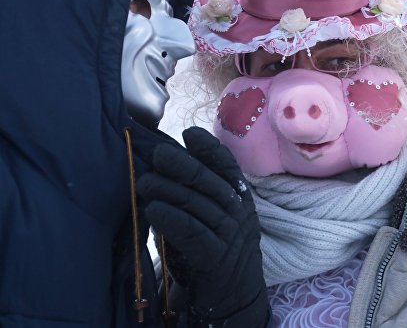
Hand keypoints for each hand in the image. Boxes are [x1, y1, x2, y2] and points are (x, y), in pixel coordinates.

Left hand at [136, 127, 267, 323]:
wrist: (233, 296)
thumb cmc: (213, 251)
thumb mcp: (208, 219)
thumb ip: (190, 197)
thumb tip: (155, 173)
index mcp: (239, 198)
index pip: (227, 166)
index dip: (208, 148)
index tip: (188, 134)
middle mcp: (238, 212)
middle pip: (209, 181)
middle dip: (182, 165)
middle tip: (157, 155)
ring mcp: (230, 235)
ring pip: (198, 204)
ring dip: (169, 190)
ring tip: (144, 183)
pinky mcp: (216, 257)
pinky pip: (192, 231)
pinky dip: (171, 218)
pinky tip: (153, 210)